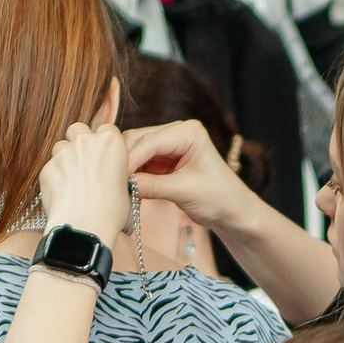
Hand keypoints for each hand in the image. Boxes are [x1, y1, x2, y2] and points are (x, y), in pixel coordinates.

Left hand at [37, 122, 131, 241]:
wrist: (84, 227)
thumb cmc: (110, 212)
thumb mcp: (125, 189)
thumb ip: (114, 172)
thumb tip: (109, 177)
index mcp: (111, 143)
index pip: (106, 129)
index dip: (103, 141)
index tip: (104, 155)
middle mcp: (86, 141)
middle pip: (79, 129)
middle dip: (80, 141)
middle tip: (85, 163)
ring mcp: (64, 152)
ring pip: (61, 146)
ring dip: (65, 158)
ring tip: (73, 181)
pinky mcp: (47, 167)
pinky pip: (50, 167)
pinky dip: (55, 178)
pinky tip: (63, 195)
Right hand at [126, 119, 259, 233]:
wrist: (232, 211)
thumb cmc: (218, 198)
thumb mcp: (184, 192)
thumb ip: (152, 186)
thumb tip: (122, 185)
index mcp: (189, 132)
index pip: (149, 141)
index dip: (129, 159)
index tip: (114, 178)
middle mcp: (178, 131)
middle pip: (138, 140)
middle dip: (124, 162)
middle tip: (111, 183)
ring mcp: (170, 143)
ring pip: (135, 150)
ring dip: (126, 168)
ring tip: (118, 188)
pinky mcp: (164, 158)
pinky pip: (140, 162)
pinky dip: (132, 174)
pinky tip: (127, 188)